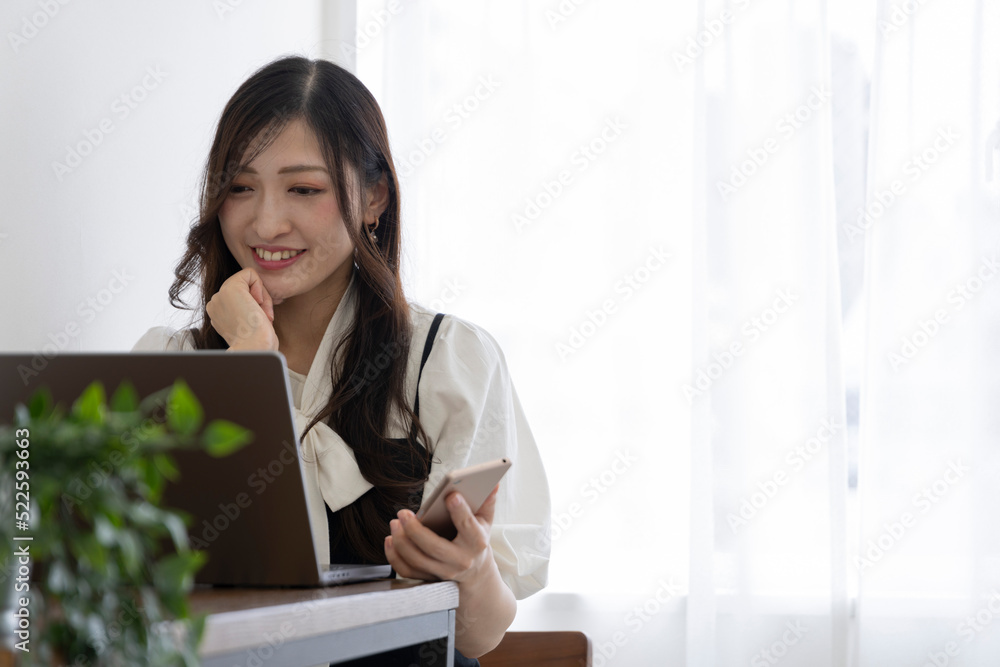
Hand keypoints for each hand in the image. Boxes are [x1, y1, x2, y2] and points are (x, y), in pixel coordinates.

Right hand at [205, 268, 277, 350]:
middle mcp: (214, 303)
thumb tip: (255, 302)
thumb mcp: (247, 324)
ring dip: (262, 297)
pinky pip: (250, 273)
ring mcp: (220, 295)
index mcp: (217, 313)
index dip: (255, 306)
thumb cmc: (257, 342)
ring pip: (248, 281)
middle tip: (262, 318)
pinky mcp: (230, 287)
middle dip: (260, 301)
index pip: (240, 297)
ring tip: (261, 315)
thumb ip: (245, 311)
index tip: (258, 321)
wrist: (254, 348)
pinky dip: (260, 287)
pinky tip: (258, 304)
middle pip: (244, 287)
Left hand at [384, 485, 498, 584]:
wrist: (475, 573)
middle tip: (403, 513)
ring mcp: (443, 572)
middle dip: (416, 530)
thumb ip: (487, 502)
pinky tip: (390, 539)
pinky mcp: (429, 578)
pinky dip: (394, 556)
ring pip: (417, 560)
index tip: (451, 495)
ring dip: (402, 542)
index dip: (460, 511)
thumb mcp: (485, 521)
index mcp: (477, 543)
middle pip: (434, 547)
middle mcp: (460, 560)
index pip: (468, 527)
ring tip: (395, 522)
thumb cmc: (477, 540)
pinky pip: (407, 571)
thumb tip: (492, 483)